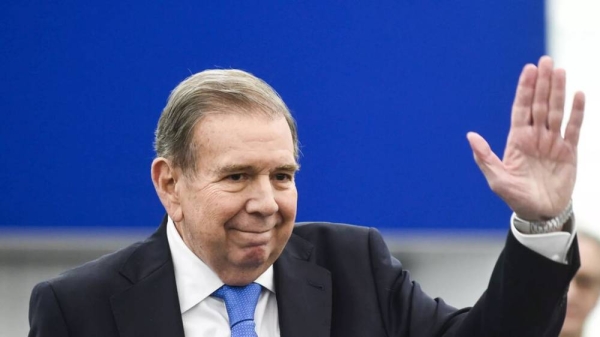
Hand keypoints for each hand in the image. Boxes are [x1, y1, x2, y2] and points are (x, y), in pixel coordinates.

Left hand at [467, 56, 584, 220]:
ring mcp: (553, 142)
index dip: (525, 89)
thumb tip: (470, 135)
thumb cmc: (516, 196)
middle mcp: (535, 136)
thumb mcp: (497, 178)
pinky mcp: (569, 152)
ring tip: (559, 71)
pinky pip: (574, 128)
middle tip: (545, 61)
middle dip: (542, 83)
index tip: (528, 70)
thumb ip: (484, 156)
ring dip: (558, 91)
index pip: (521, 109)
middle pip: (540, 104)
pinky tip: (578, 95)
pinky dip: (577, 112)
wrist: (540, 212)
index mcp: (517, 140)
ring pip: (557, 111)